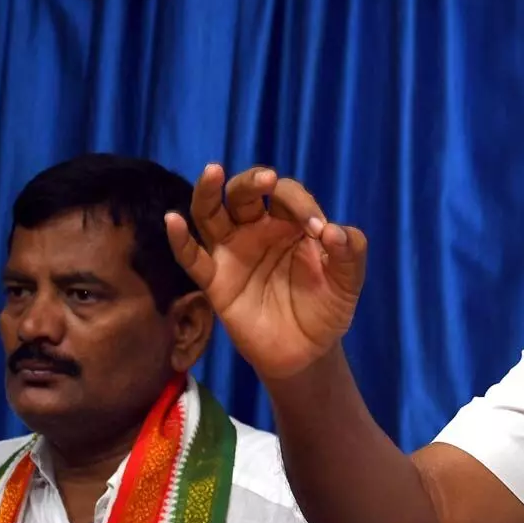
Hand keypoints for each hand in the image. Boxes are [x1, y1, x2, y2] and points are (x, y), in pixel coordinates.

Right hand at [164, 164, 367, 379]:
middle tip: (267, 180)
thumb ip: (350, 253)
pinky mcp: (216, 281)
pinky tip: (173, 220)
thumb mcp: (348, 281)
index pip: (287, 195)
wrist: (308, 351)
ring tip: (213, 171)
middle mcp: (257, 230)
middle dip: (254, 181)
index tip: (320, 230)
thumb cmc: (326, 307)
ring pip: (211, 213)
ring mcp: (233, 253)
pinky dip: (180, 239)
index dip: (302, 204)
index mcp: (290, 222)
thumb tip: (334, 230)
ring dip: (208, 191)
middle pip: (244, 192)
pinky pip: (192, 258)